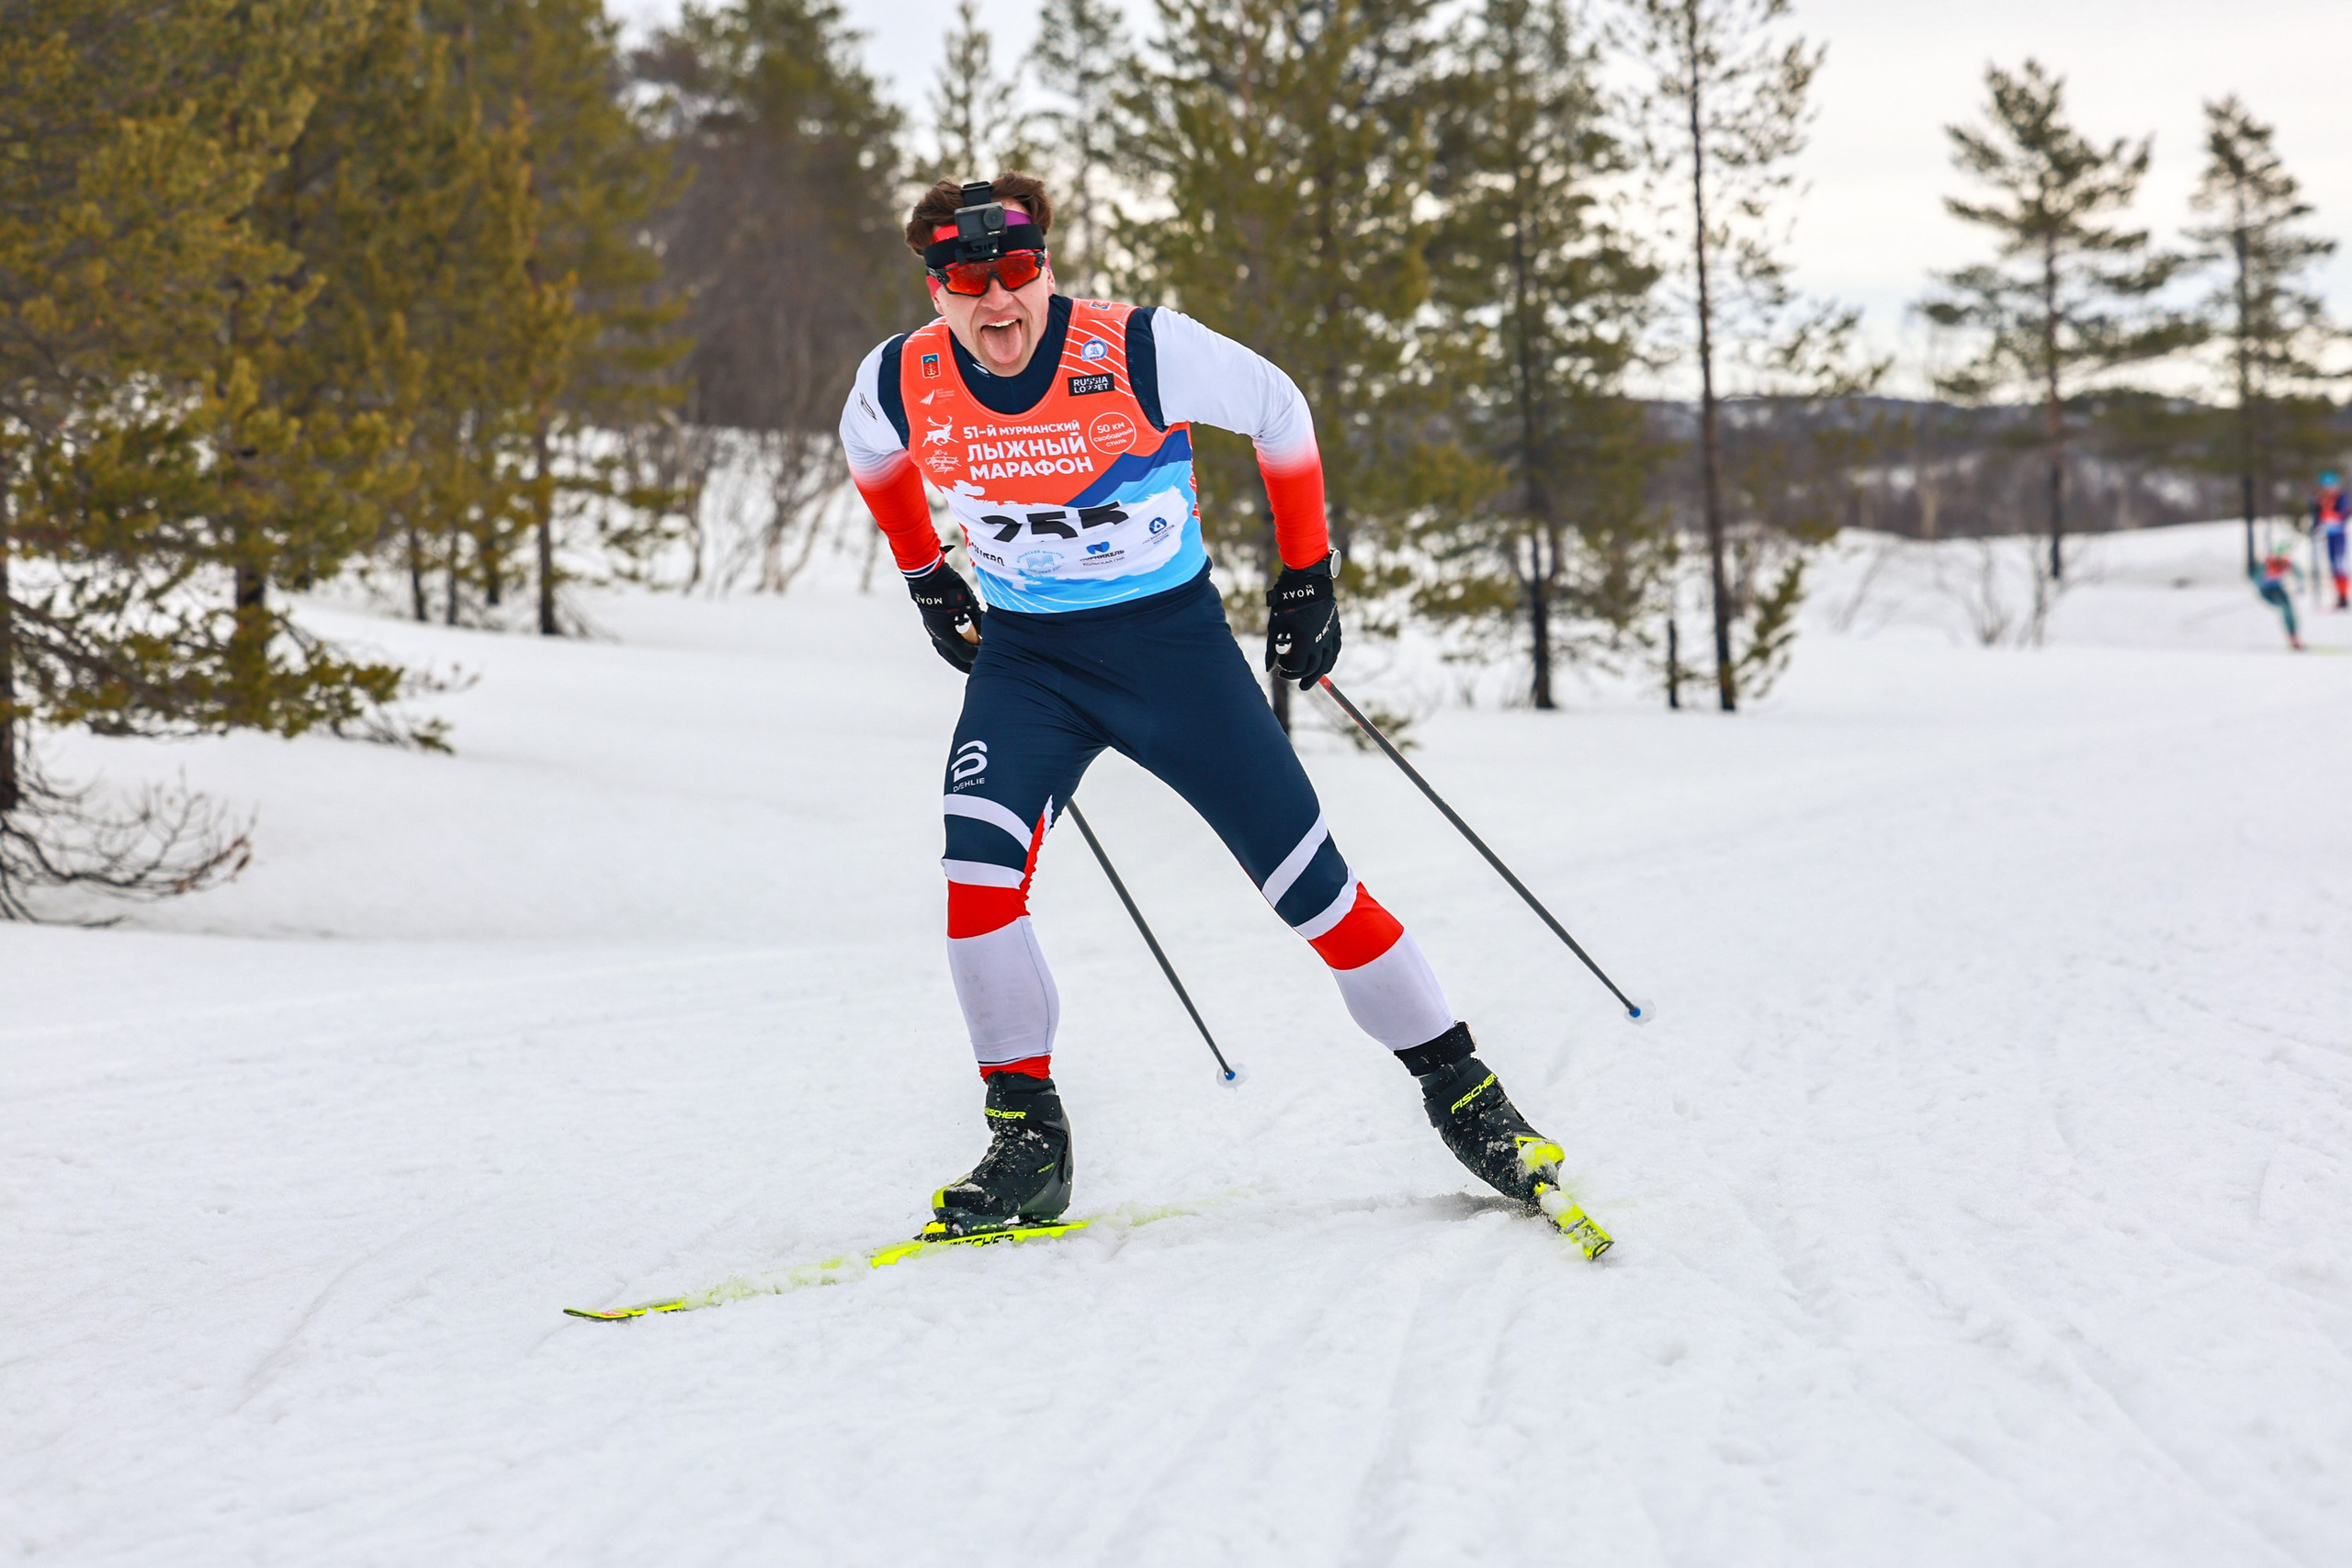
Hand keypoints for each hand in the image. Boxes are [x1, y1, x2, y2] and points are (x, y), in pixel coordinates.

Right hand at [908, 561, 984, 671]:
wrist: (930, 580)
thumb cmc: (953, 592)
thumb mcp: (971, 606)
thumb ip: (979, 622)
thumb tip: (986, 634)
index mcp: (949, 635)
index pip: (965, 654)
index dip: (976, 657)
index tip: (985, 656)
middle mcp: (939, 637)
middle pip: (954, 658)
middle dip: (965, 665)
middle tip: (975, 669)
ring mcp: (933, 632)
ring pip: (945, 652)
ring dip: (955, 658)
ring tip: (965, 663)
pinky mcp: (931, 626)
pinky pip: (940, 644)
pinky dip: (949, 649)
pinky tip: (955, 649)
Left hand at [1264, 554, 1340, 689]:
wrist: (1307, 579)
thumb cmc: (1286, 602)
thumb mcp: (1275, 626)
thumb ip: (1271, 649)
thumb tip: (1268, 668)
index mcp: (1305, 641)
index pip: (1298, 666)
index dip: (1288, 669)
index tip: (1279, 666)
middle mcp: (1320, 640)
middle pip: (1314, 668)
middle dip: (1301, 676)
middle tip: (1293, 681)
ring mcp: (1330, 633)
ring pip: (1328, 661)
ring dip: (1319, 673)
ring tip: (1310, 681)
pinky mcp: (1335, 626)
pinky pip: (1336, 648)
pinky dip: (1331, 659)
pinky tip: (1326, 664)